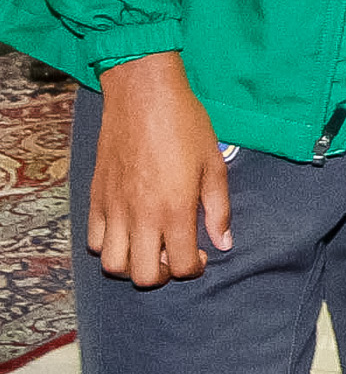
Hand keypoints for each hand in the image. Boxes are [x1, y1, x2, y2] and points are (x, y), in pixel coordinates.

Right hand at [85, 53, 231, 287]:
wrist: (143, 97)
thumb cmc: (186, 126)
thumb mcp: (214, 166)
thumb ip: (218, 209)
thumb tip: (224, 242)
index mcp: (174, 210)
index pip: (182, 266)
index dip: (196, 268)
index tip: (202, 255)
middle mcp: (140, 216)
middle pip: (143, 276)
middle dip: (163, 275)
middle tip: (176, 255)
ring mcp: (114, 209)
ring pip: (111, 265)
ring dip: (133, 265)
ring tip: (150, 247)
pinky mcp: (95, 198)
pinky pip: (92, 240)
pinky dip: (108, 246)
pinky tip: (128, 230)